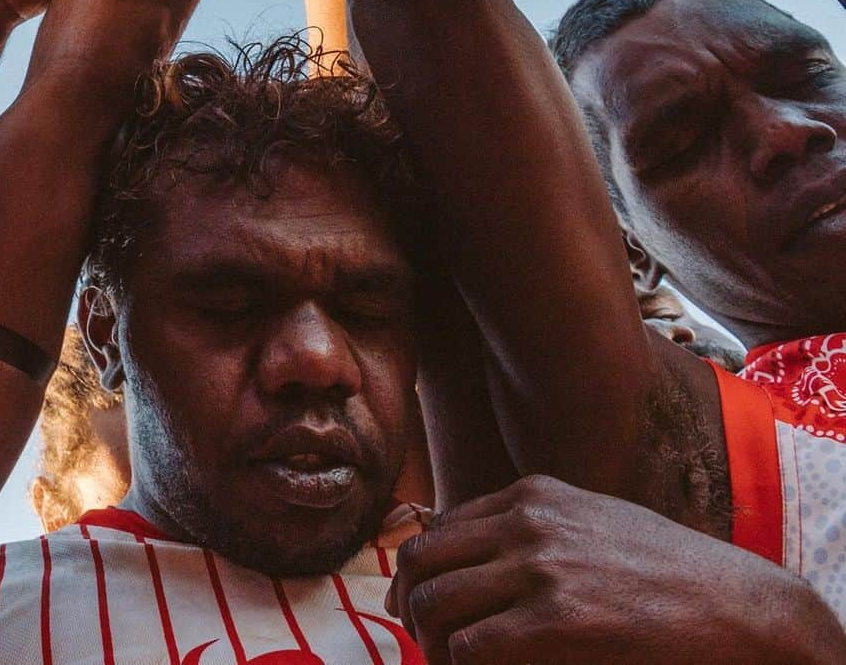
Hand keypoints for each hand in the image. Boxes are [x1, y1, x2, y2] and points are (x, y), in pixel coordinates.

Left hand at [390, 476, 845, 663]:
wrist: (735, 606)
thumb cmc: (667, 571)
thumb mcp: (592, 522)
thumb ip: (536, 530)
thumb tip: (480, 562)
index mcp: (531, 495)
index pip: (437, 527)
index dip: (420, 573)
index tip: (420, 606)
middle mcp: (526, 520)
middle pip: (420, 560)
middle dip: (409, 605)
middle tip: (419, 641)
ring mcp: (539, 567)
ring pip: (434, 604)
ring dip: (430, 643)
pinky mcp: (555, 620)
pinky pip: (469, 647)